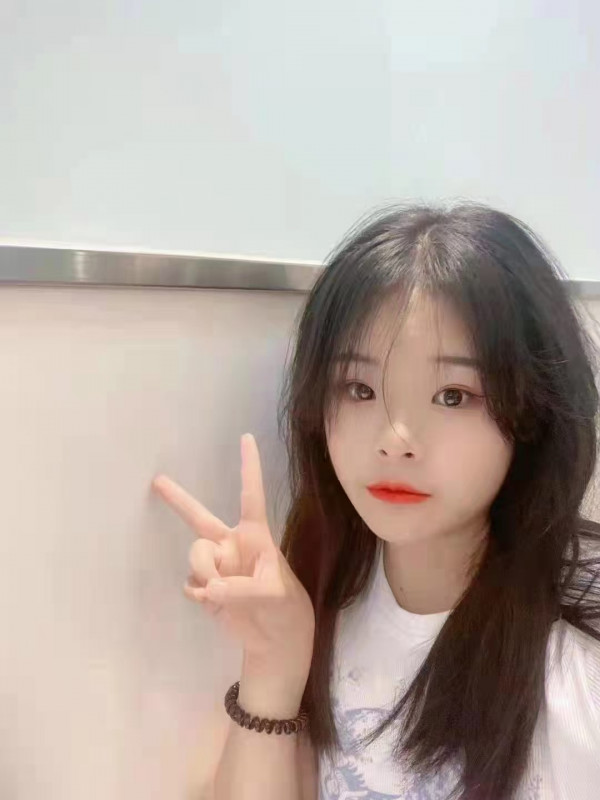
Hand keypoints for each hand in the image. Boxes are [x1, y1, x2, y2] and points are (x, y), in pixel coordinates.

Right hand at [151, 433, 314, 667]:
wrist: (275, 641)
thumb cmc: (286, 608)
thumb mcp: (275, 596)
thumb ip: (243, 591)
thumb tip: (207, 589)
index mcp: (255, 536)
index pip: (251, 496)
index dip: (249, 467)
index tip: (246, 437)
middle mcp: (231, 545)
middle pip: (199, 518)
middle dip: (177, 500)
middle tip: (156, 481)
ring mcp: (216, 566)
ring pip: (195, 556)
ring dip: (205, 573)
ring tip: (223, 593)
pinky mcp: (204, 588)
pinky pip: (190, 583)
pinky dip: (199, 593)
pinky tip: (212, 604)